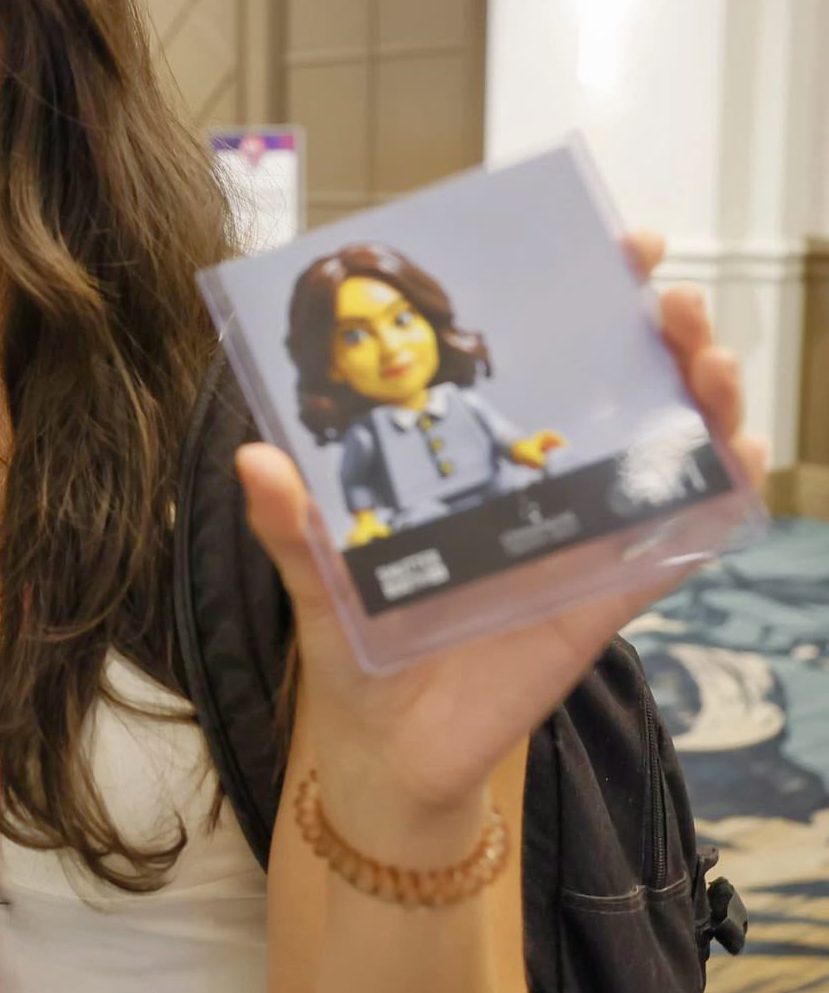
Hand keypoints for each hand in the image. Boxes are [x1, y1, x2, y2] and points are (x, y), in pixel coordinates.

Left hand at [236, 230, 767, 822]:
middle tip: (670, 297)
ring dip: (703, 397)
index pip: (535, 357)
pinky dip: (720, 496)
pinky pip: (681, 539)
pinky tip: (738, 455)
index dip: (582, 295)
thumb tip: (254, 458)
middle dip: (661, 331)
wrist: (389, 749)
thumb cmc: (355, 647)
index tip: (617, 243)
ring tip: (706, 360)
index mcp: (472, 459)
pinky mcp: (608, 597)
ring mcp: (583, 536)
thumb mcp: (313, 577)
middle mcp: (539, 484)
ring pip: (669, 449)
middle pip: (623, 386)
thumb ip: (290, 521)